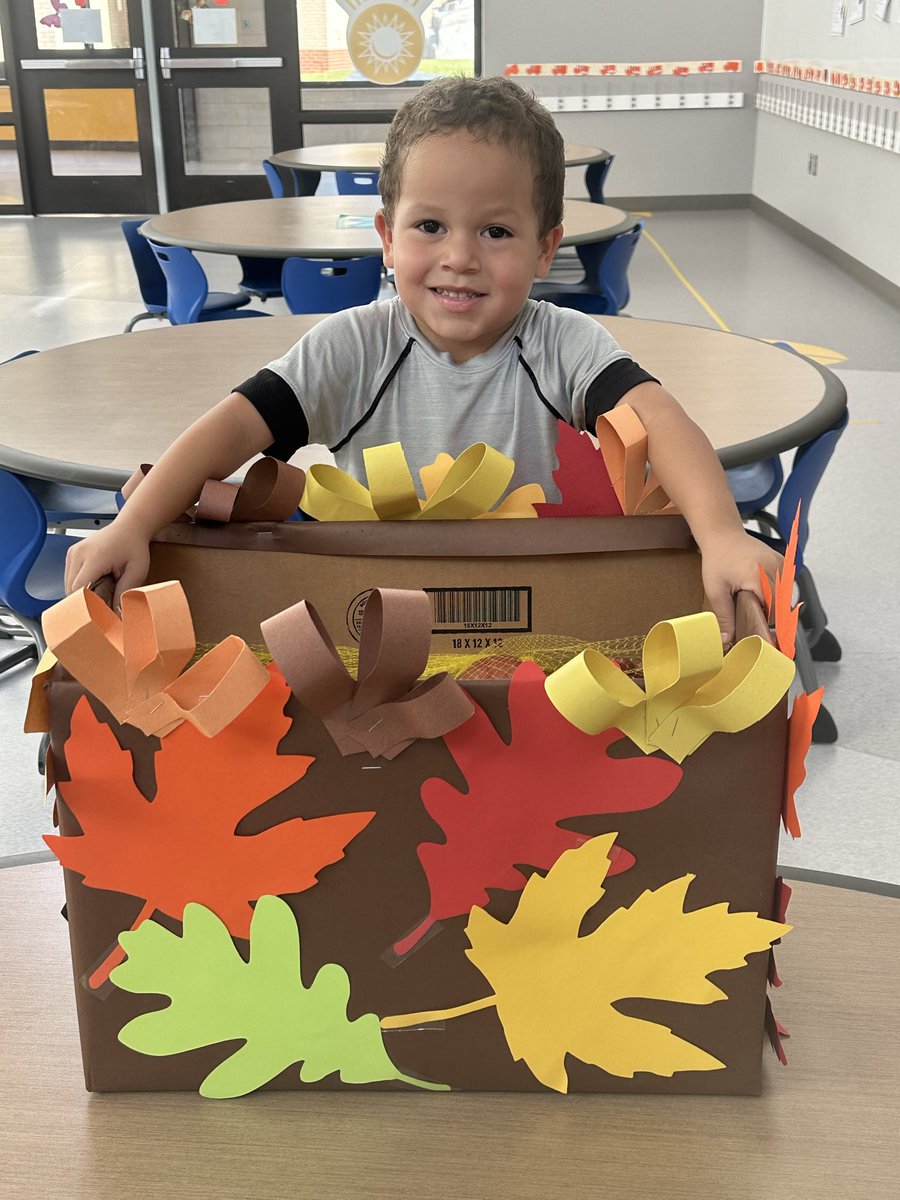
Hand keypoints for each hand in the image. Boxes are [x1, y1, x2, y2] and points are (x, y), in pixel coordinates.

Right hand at [64, 518, 150, 609]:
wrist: (129, 527)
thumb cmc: (134, 546)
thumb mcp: (136, 572)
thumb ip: (125, 593)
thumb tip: (117, 615)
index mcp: (94, 557)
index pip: (79, 590)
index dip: (86, 606)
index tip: (98, 615)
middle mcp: (78, 554)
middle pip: (72, 591)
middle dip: (86, 602)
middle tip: (104, 604)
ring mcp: (73, 553)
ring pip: (69, 586)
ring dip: (83, 594)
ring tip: (103, 588)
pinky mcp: (71, 555)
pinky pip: (70, 579)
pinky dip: (81, 586)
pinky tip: (97, 582)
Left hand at [699, 530, 782, 644]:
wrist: (723, 534)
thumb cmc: (717, 558)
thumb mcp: (715, 590)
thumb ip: (724, 616)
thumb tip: (727, 640)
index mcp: (759, 577)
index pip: (773, 613)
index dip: (766, 626)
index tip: (760, 636)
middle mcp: (775, 569)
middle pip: (782, 606)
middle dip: (770, 617)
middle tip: (756, 625)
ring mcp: (781, 564)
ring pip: (786, 597)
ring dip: (774, 605)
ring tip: (758, 608)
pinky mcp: (782, 562)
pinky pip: (785, 585)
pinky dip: (776, 593)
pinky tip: (762, 595)